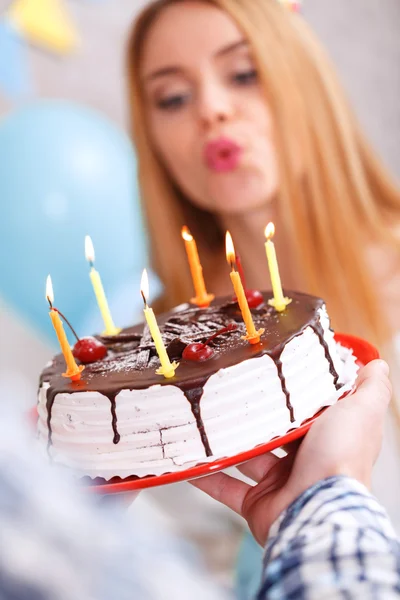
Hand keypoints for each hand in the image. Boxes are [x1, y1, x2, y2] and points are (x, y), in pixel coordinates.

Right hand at [191, 360, 390, 545]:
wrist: (316, 511)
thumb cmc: (341, 459)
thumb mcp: (361, 412)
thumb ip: (370, 389)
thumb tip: (377, 364)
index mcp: (326, 438)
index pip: (308, 410)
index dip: (292, 393)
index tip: (269, 371)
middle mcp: (303, 460)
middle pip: (273, 433)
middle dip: (252, 416)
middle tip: (227, 393)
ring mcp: (279, 483)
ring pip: (246, 458)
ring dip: (226, 443)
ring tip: (204, 421)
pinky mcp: (257, 503)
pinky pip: (226, 487)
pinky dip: (208, 476)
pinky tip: (191, 461)